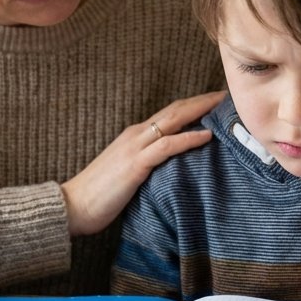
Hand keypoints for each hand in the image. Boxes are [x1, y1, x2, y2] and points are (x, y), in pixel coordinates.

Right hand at [61, 90, 225, 236]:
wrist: (73, 207)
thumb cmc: (99, 195)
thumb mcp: (128, 174)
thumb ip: (147, 165)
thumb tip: (171, 170)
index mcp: (134, 136)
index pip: (170, 114)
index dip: (194, 105)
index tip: (217, 102)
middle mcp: (136, 135)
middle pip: (176, 110)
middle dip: (203, 101)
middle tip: (228, 94)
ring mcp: (135, 147)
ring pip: (174, 120)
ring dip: (202, 111)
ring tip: (225, 107)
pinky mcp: (135, 164)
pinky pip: (167, 146)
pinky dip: (188, 138)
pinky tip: (207, 136)